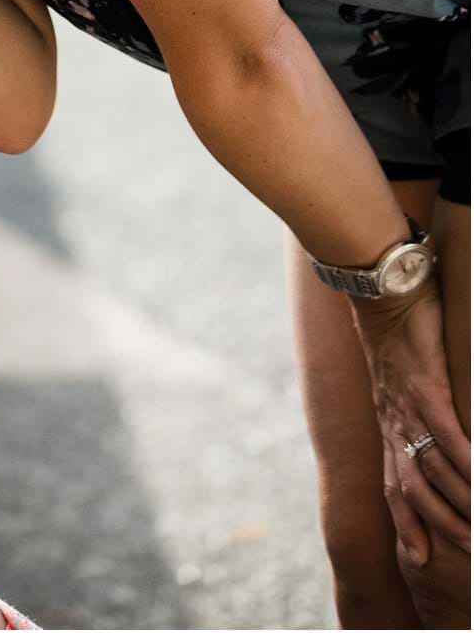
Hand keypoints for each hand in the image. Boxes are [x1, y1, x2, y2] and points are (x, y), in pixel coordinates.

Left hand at [352, 278, 470, 564]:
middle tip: (468, 552)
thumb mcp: (401, 376)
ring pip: (432, 469)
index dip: (405, 522)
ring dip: (458, 501)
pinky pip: (447, 434)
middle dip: (438, 526)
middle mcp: (394, 422)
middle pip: (413, 490)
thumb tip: (436, 417)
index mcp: (388, 423)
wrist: (381, 287)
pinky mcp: (426, 386)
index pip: (395, 484)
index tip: (417, 557)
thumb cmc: (396, 327)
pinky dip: (465, 460)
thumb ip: (416, 403)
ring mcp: (409, 406)